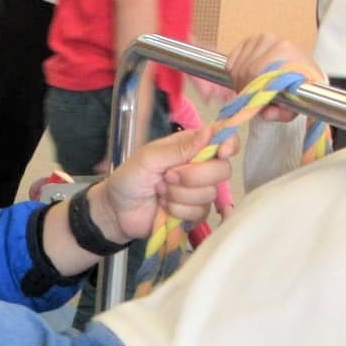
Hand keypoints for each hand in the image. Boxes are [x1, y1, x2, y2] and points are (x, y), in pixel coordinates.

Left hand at [95, 124, 239, 241]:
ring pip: (210, 194)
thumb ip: (179, 148)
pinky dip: (178, 210)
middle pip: (222, 170)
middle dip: (193, 176)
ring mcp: (199, 192)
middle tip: (167, 176)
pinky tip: (164, 206)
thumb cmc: (130, 177)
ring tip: (160, 191)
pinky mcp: (194, 213)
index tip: (221, 153)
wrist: (117, 211)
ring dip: (179, 194)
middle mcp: (200, 167)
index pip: (223, 140)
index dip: (228, 144)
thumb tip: (209, 132)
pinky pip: (199, 212)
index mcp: (191, 146)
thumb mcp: (149, 158)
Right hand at [223, 33, 321, 119]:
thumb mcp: (294, 105)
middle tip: (248, 98)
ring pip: (237, 66)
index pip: (256, 72)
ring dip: (238, 82)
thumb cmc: (298, 88)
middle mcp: (272, 40)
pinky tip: (245, 78)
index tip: (251, 102)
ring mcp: (260, 39)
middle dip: (244, 87)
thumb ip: (282, 113)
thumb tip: (265, 113)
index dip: (250, 90)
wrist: (303, 70)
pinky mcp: (250, 41)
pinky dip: (233, 72)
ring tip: (249, 89)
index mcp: (285, 51)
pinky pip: (232, 60)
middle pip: (246, 69)